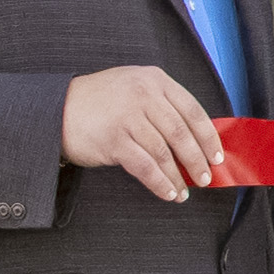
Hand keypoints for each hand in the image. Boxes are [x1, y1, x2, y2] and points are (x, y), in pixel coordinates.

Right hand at [62, 64, 223, 200]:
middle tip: (206, 177)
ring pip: (164, 153)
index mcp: (154, 80)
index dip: (208, 136)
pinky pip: (145, 167)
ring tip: (184, 191)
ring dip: (178, 176)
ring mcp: (127, 117)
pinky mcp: (113, 140)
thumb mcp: (134, 88)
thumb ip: (162, 104)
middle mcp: (143, 95)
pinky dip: (160, 183)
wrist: (56, 109)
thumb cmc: (100, 102)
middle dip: (197, 159)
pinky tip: (168, 193)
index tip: (217, 155)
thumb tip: (197, 140)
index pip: (192, 110)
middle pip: (181, 133)